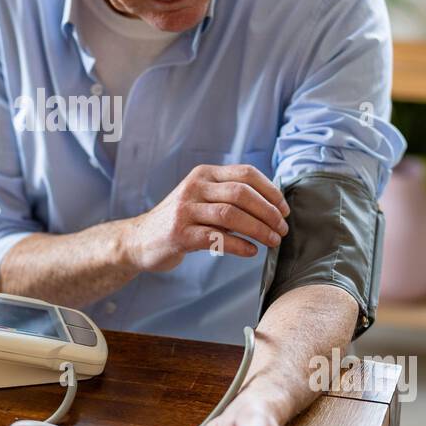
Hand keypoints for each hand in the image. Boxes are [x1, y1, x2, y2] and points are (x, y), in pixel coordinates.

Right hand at [122, 164, 288, 272]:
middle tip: (282, 229)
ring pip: (230, 215)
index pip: (246, 173)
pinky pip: (216, 238)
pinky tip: (251, 252)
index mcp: (205, 174)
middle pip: (241, 193)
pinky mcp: (179, 234)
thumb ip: (231, 198)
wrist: (141, 240)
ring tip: (273, 241)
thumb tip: (273, 208)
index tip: (284, 210)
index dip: (270, 191)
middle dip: (268, 212)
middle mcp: (194, 187)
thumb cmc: (182, 221)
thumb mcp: (203, 199)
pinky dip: (239, 246)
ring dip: (258, 229)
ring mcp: (185, 210)